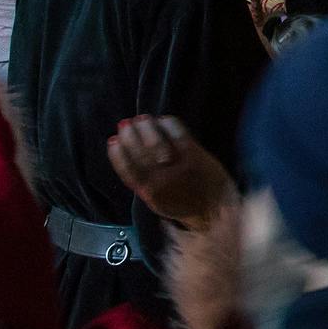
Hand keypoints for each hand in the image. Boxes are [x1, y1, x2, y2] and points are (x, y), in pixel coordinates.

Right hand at [108, 115, 231, 225]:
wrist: (215, 210)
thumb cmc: (183, 206)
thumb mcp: (156, 201)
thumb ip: (142, 183)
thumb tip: (128, 158)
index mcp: (149, 193)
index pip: (127, 170)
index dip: (118, 154)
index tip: (113, 140)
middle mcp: (161, 180)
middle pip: (140, 153)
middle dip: (130, 136)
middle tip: (125, 123)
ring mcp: (178, 166)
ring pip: (156, 142)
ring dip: (147, 127)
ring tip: (141, 119)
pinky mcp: (195, 155)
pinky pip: (178, 135)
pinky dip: (169, 124)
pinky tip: (163, 119)